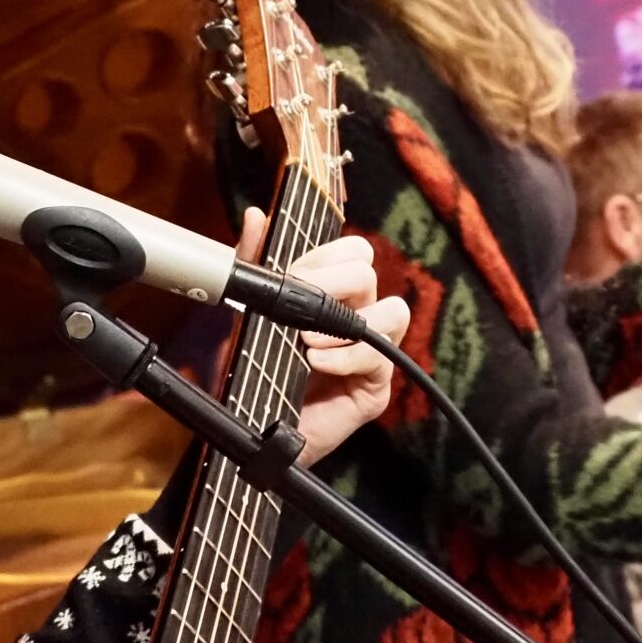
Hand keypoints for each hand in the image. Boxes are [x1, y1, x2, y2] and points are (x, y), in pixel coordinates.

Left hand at [235, 211, 407, 464]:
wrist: (255, 426)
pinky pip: (379, 357)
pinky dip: (346, 355)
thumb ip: (252, 264)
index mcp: (335, 293)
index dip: (325, 254)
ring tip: (307, 338)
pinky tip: (315, 362)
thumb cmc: (257, 369)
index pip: (353, 252)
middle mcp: (359, 315)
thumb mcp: (247, 311)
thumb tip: (256, 217)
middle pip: (370, 272)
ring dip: (346, 320)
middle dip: (331, 282)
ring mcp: (372, 350)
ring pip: (395, 310)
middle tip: (297, 302)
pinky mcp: (375, 385)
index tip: (292, 272)